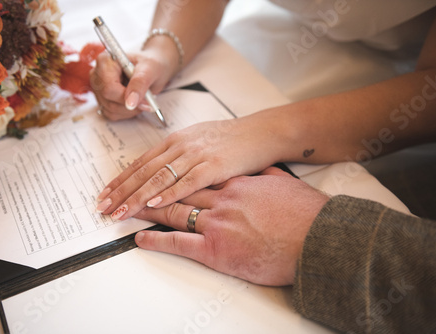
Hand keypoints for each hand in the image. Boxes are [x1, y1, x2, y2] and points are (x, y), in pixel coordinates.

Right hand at [89, 48, 174, 120]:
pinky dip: (126, 113)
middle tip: (146, 100)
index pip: (108, 87)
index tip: (142, 101)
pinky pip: (112, 114)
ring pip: (110, 110)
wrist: (151, 70)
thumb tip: (130, 103)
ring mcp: (99, 89)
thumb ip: (139, 83)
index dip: (125, 98)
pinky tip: (134, 103)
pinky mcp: (102, 100)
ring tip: (141, 99)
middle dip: (130, 105)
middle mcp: (98, 74)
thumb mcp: (150, 70)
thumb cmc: (150, 65)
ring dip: (130, 110)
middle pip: (108, 100)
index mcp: (106, 61)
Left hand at [96, 109, 291, 219]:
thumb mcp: (197, 142)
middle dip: (120, 192)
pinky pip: (186, 182)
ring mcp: (196, 156)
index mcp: (174, 141)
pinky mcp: (213, 166)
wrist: (260, 132)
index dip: (120, 180)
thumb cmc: (230, 140)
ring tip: (120, 211)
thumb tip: (158, 172)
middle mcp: (180, 147)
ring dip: (137, 197)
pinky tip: (154, 204)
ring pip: (159, 178)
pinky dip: (168, 193)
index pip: (140, 163)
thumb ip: (177, 156)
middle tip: (103, 208)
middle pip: (143, 172)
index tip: (104, 195)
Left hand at [133, 167, 328, 285]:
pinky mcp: (218, 246)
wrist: (316, 235)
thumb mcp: (281, 184)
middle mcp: (219, 193)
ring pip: (170, 207)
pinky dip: (159, 235)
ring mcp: (217, 218)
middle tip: (118, 189)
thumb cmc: (302, 211)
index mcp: (231, 181)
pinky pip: (181, 239)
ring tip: (120, 208)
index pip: (187, 172)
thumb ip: (265, 178)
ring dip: (141, 207)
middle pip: (171, 185)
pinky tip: (141, 234)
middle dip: (140, 187)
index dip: (162, 174)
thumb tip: (263, 173)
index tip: (147, 174)